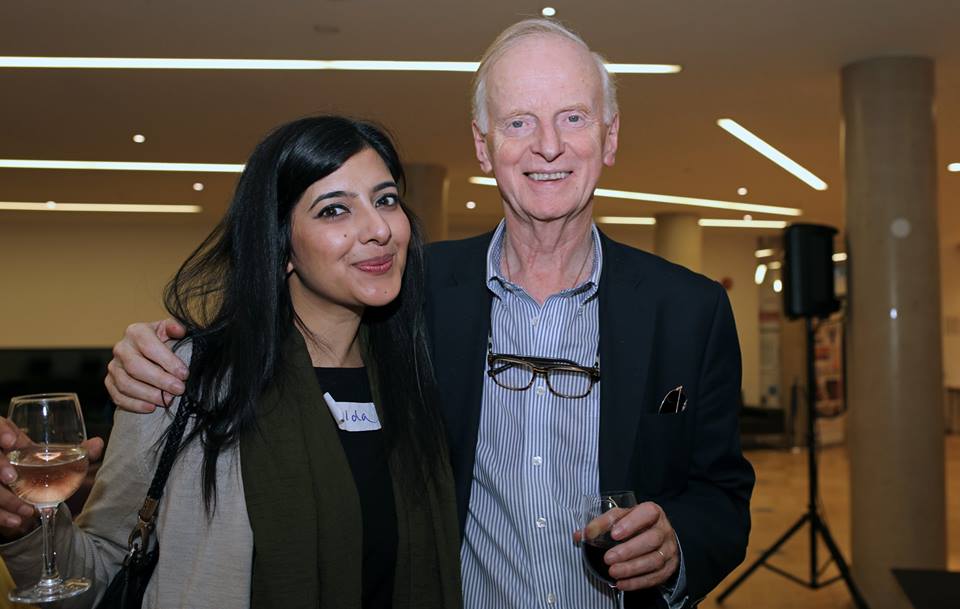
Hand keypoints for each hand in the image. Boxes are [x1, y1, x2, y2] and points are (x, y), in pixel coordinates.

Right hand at [0, 418, 103, 539]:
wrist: (19, 489)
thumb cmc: (36, 468)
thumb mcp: (51, 458)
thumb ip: (77, 452)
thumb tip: (98, 444)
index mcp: (8, 440)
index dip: (1, 431)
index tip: (12, 442)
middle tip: (13, 479)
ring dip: (5, 499)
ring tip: (27, 511)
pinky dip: (2, 515)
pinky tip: (16, 522)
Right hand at [105, 319, 187, 412]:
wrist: (147, 353)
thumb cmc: (161, 341)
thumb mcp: (168, 330)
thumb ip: (175, 327)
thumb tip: (179, 330)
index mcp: (136, 332)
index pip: (150, 347)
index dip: (168, 361)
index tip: (184, 374)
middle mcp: (121, 348)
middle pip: (136, 367)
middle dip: (160, 380)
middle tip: (179, 389)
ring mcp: (113, 366)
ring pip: (126, 384)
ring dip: (148, 394)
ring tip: (167, 400)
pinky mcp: (109, 382)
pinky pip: (117, 396)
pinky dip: (134, 404)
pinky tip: (150, 408)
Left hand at [575, 501, 678, 590]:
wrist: (659, 538)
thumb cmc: (635, 526)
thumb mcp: (621, 519)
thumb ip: (602, 524)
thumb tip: (580, 534)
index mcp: (653, 512)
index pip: (647, 513)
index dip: (631, 523)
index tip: (614, 534)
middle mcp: (664, 530)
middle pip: (651, 539)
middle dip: (628, 550)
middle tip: (608, 558)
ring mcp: (669, 549)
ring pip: (654, 560)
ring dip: (632, 568)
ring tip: (612, 572)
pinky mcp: (669, 567)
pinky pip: (656, 577)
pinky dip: (637, 582)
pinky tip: (622, 583)